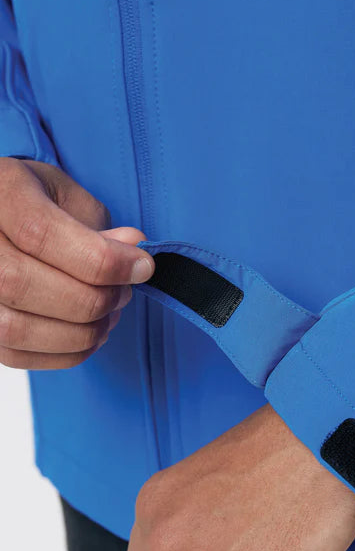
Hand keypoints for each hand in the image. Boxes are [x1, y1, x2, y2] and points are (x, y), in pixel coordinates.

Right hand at [0, 157, 153, 368]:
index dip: (101, 259)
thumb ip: (97, 224)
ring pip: (19, 328)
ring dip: (82, 331)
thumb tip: (133, 248)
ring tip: (111, 313)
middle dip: (93, 297)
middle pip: (24, 284)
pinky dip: (66, 352)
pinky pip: (16, 355)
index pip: (40, 234)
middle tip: (125, 292)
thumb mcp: (66, 195)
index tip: (142, 266)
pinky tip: (90, 332)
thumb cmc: (33, 203)